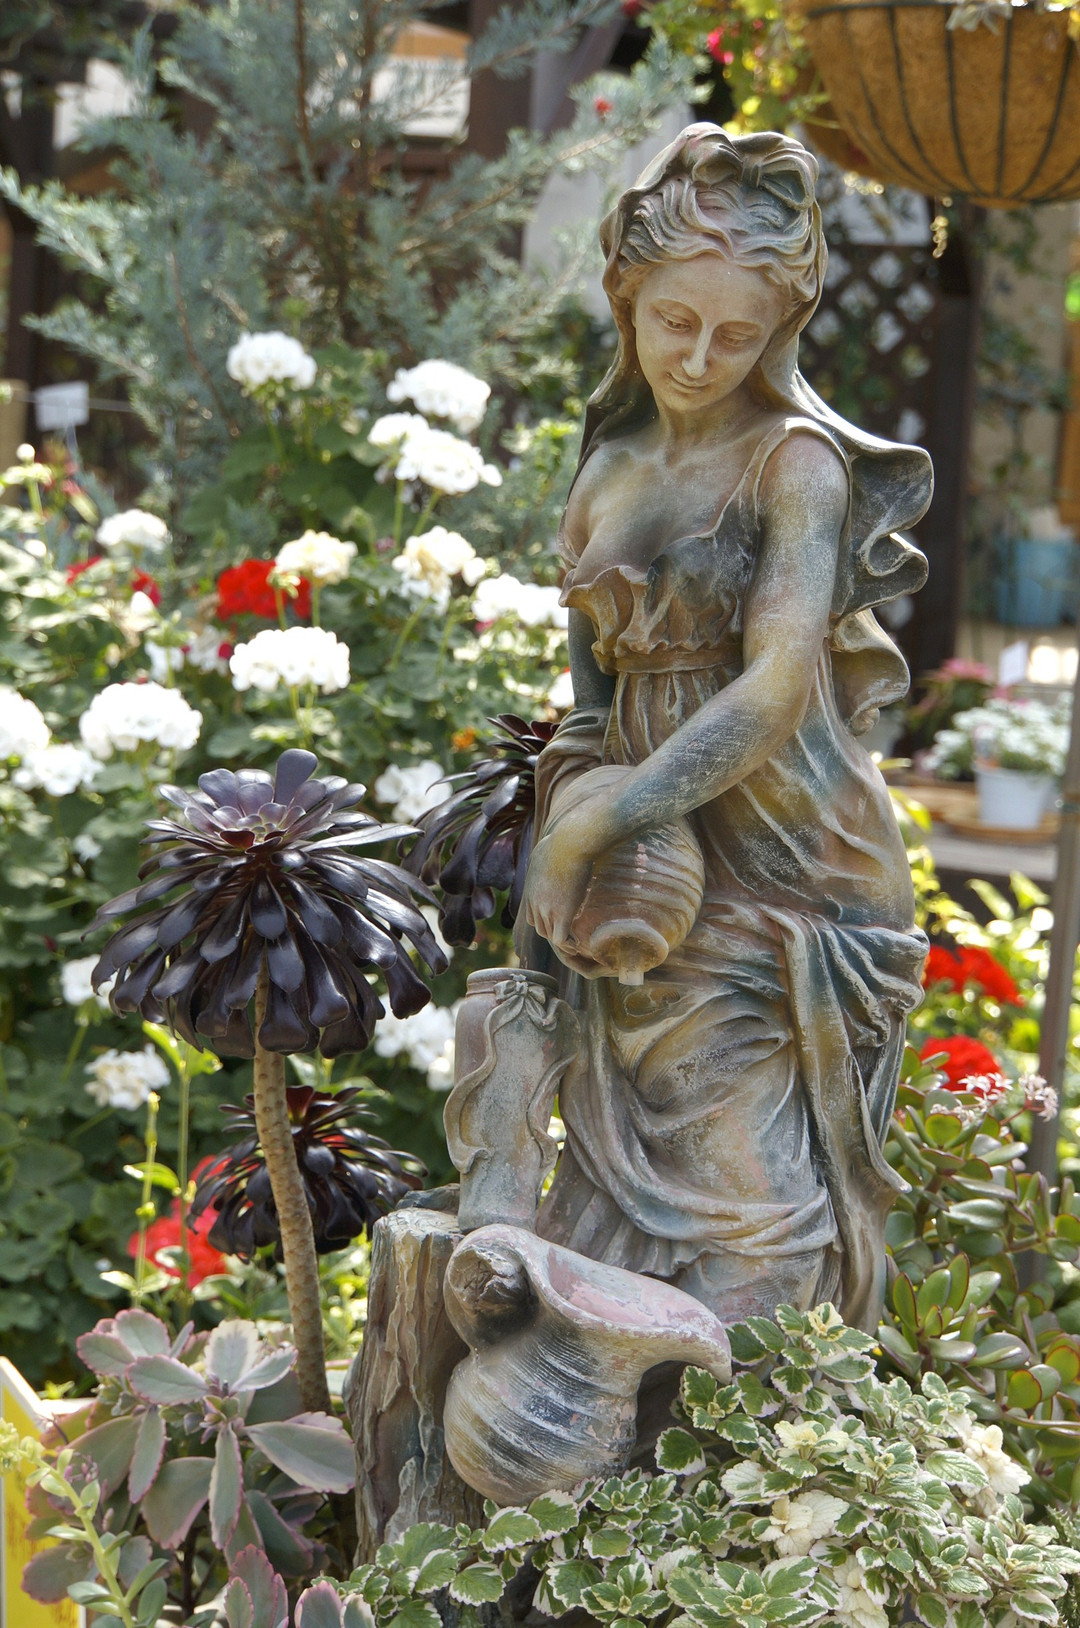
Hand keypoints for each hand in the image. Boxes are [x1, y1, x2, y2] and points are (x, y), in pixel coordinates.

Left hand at [523, 803, 608, 970]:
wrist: (572, 843)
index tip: (558, 919)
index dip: (543, 918)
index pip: (530, 914)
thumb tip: (548, 848)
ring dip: (561, 940)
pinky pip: (561, 941)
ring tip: (576, 942)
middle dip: (552, 930)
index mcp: (529, 888)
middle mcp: (533, 901)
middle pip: (538, 927)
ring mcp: (545, 909)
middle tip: (569, 933)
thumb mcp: (544, 847)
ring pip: (549, 935)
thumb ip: (543, 856)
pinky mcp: (561, 915)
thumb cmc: (564, 839)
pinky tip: (579, 944)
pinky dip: (569, 946)